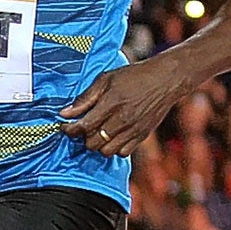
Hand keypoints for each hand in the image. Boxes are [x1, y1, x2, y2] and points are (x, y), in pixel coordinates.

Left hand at [60, 61, 184, 158]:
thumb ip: (85, 98)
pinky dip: (114, 148)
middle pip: (92, 143)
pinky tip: (113, 136)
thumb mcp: (106, 79)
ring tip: (98, 132)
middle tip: (84, 127)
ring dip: (98, 144)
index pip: (83, 127)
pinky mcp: (141, 136)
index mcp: (111, 104)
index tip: (65, 126)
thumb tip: (64, 113)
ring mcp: (133, 130)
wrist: (165, 80)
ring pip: (106, 152)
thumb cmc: (134, 76)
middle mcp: (122, 120)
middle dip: (83, 137)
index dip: (69, 129)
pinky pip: (122, 153)